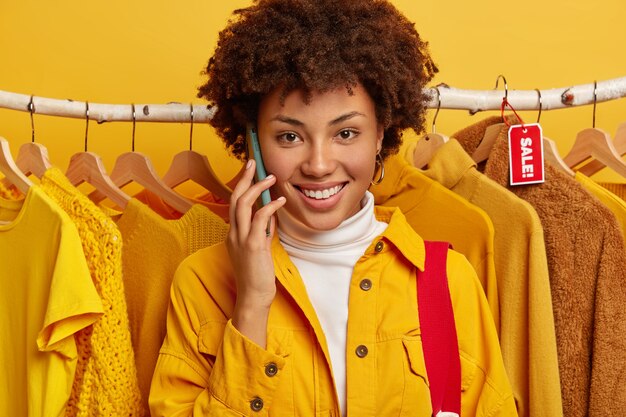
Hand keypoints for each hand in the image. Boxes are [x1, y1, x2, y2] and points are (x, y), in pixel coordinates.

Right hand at [227, 159, 285, 346]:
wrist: (253, 297)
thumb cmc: (257, 276)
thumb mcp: (258, 249)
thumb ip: (262, 232)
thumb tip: (271, 217)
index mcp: (233, 234)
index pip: (234, 204)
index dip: (241, 186)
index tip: (250, 172)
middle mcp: (233, 234)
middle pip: (235, 198)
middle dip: (243, 178)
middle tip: (253, 163)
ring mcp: (241, 239)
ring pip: (243, 204)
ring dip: (257, 188)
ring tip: (270, 178)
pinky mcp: (252, 246)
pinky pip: (260, 219)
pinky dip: (270, 207)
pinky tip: (280, 201)